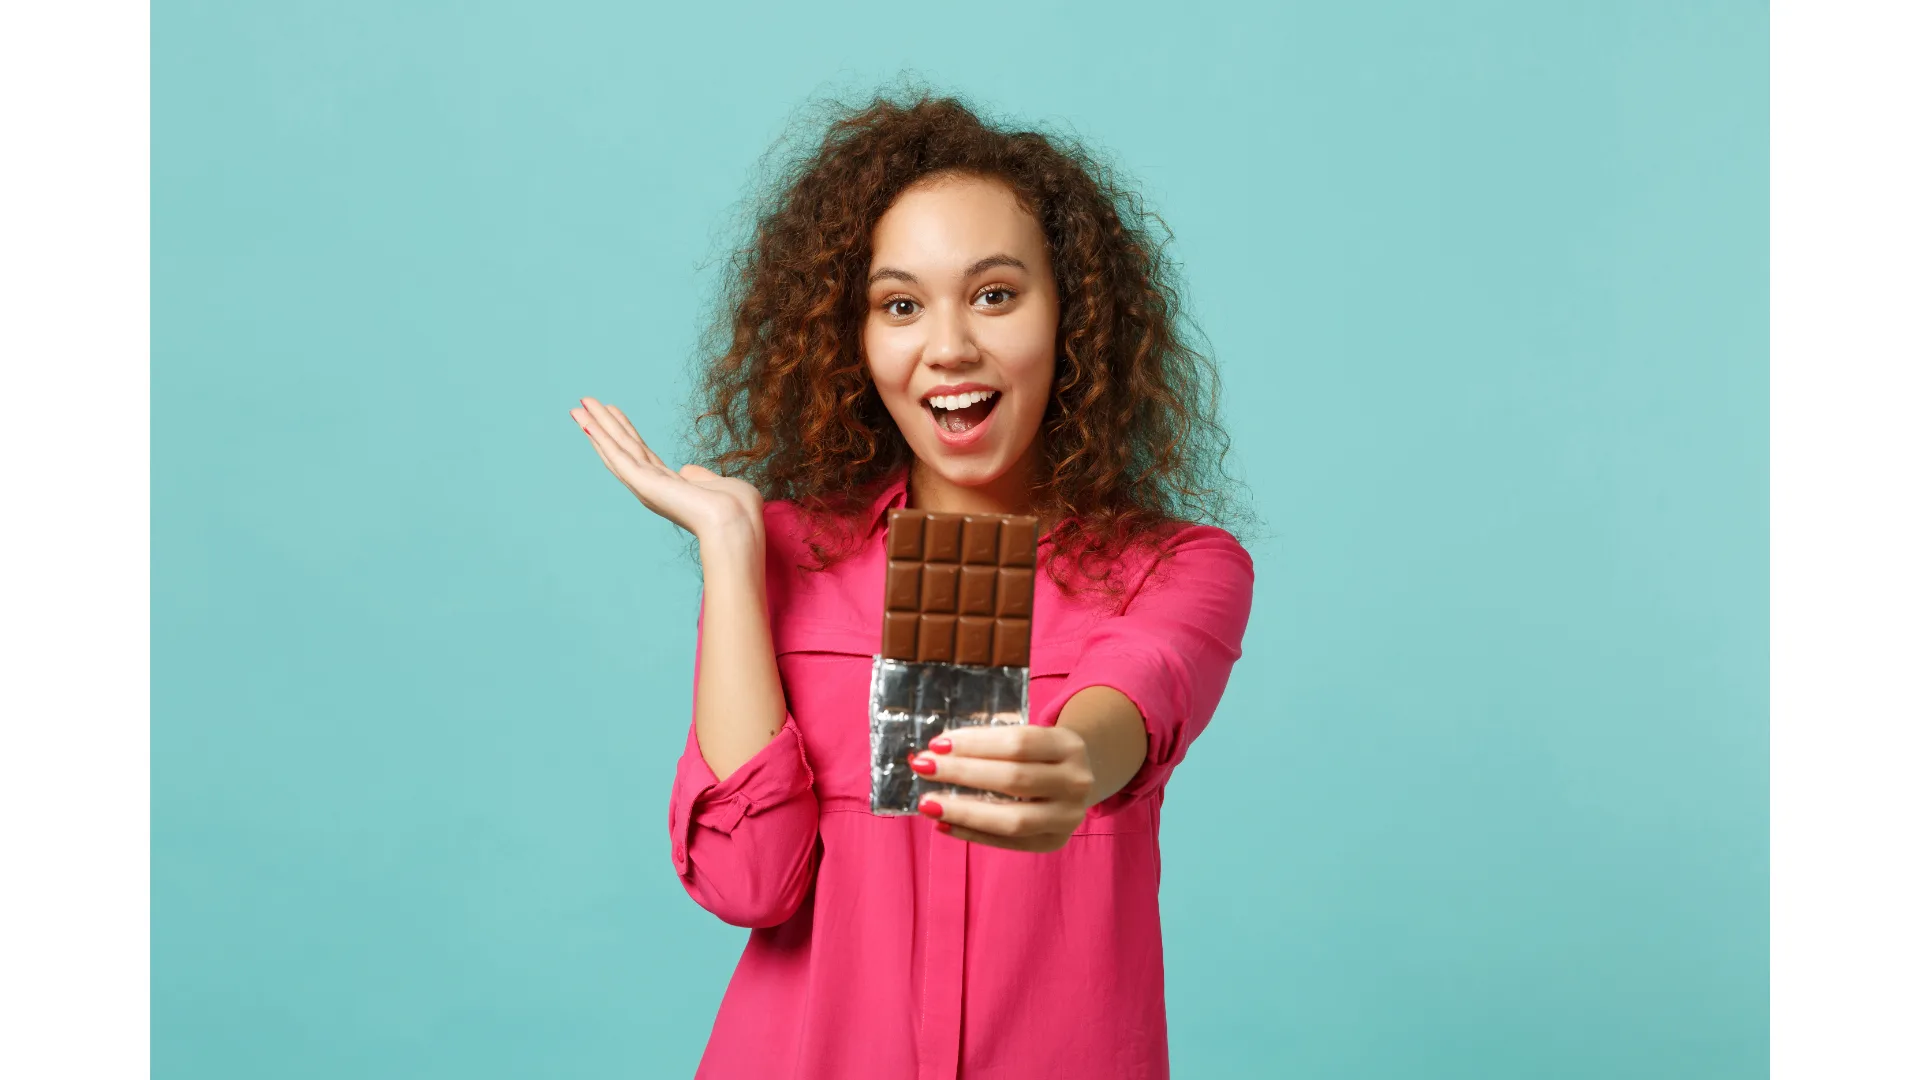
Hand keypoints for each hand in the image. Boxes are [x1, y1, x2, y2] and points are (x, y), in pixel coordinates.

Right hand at [570, 397, 762, 541]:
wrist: (736, 524)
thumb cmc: (736, 510)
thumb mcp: (717, 485)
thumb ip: (699, 476)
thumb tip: (687, 470)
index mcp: (668, 485)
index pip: (640, 453)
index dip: (624, 431)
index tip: (612, 412)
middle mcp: (652, 486)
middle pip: (622, 447)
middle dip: (603, 425)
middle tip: (585, 403)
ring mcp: (645, 485)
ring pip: (615, 449)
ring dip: (596, 427)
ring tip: (578, 407)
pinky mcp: (643, 483)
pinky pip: (617, 456)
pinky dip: (600, 439)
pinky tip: (586, 423)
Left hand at [910, 725, 1095, 852]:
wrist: (1079, 780)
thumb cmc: (1041, 755)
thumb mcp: (1030, 738)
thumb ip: (991, 744)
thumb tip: (937, 752)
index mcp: (1068, 746)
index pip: (1018, 743)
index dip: (975, 744)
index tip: (937, 745)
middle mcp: (1075, 782)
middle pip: (1013, 779)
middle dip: (962, 773)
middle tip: (924, 768)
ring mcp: (1068, 817)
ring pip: (1012, 819)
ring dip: (964, 812)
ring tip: (928, 804)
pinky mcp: (1054, 842)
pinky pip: (1009, 843)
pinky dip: (973, 834)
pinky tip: (945, 825)